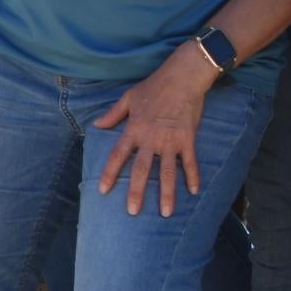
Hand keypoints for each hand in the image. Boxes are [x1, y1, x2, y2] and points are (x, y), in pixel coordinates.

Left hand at [94, 49, 213, 216]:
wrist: (182, 77)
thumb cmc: (154, 85)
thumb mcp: (128, 97)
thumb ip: (113, 114)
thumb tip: (97, 125)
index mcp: (134, 129)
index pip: (118, 155)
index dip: (110, 173)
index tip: (103, 191)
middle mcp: (151, 139)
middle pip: (141, 170)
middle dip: (136, 192)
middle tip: (133, 212)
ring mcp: (170, 141)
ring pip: (167, 172)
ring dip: (166, 193)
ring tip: (165, 212)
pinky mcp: (188, 139)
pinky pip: (190, 162)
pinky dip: (193, 177)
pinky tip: (194, 192)